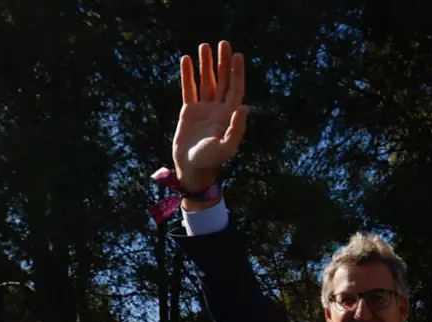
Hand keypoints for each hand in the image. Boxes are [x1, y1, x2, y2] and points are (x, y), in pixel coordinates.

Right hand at [173, 40, 248, 193]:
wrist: (192, 168)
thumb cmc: (212, 160)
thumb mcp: (227, 147)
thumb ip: (237, 128)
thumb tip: (245, 107)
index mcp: (229, 115)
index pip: (235, 88)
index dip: (236, 72)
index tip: (237, 55)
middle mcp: (218, 108)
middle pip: (222, 80)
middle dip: (223, 62)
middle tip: (223, 43)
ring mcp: (204, 108)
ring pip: (206, 81)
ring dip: (205, 64)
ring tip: (204, 46)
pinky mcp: (189, 111)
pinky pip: (189, 88)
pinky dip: (188, 74)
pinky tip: (187, 59)